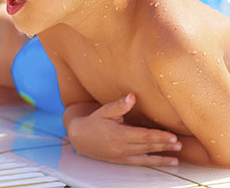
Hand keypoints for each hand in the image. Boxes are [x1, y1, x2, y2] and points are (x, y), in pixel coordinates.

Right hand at [67, 93, 181, 165]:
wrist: (80, 138)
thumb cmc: (93, 122)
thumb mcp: (104, 111)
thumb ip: (119, 105)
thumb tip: (132, 96)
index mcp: (118, 134)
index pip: (143, 136)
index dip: (158, 136)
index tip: (171, 136)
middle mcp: (122, 147)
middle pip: (147, 145)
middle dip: (164, 144)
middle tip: (179, 143)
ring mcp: (123, 155)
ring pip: (147, 154)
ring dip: (163, 154)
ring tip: (177, 152)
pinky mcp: (123, 160)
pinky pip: (143, 162)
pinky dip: (157, 162)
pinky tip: (169, 161)